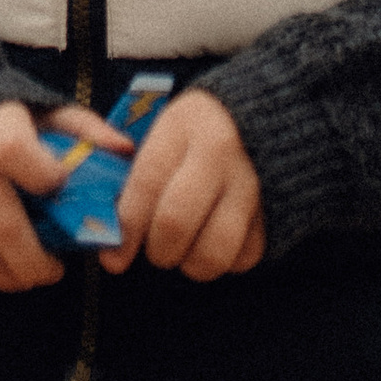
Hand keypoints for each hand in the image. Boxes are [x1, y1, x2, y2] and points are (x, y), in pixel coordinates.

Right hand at [0, 99, 128, 292]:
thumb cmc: (8, 120)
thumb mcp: (46, 112)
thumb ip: (83, 130)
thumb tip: (125, 150)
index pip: (10, 149)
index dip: (39, 174)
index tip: (59, 185)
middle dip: (33, 257)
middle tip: (55, 272)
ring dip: (7, 274)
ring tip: (31, 277)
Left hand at [111, 87, 265, 280]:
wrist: (259, 117)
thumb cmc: (191, 131)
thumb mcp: (156, 129)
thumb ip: (125, 166)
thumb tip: (104, 219)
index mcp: (181, 126)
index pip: (146, 183)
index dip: (125, 228)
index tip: (113, 257)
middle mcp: (219, 153)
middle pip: (176, 223)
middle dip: (158, 250)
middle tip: (157, 249)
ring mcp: (251, 183)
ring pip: (213, 252)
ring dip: (191, 263)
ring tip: (186, 248)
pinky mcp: (275, 210)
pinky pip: (245, 258)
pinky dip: (225, 261)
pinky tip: (214, 241)